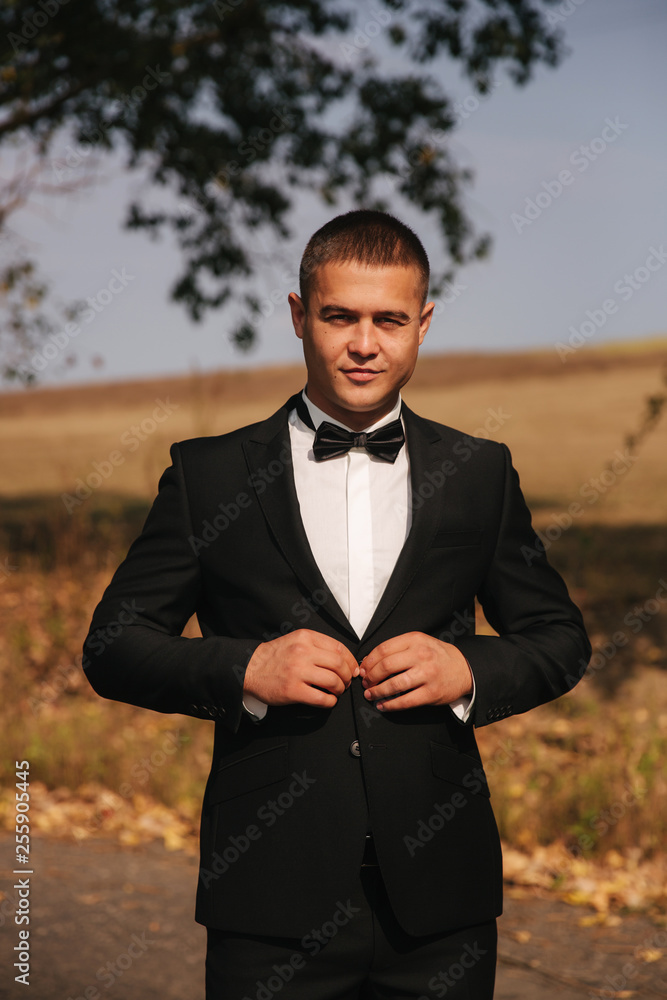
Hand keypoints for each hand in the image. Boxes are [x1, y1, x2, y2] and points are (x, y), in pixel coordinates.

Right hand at [244, 629, 358, 707]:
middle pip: (339, 664)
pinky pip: (321, 698)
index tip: (353, 669)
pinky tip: (327, 700)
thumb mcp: (296, 640)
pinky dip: (330, 701)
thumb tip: (344, 660)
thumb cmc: (274, 656)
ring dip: (340, 689)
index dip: (351, 661)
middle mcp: (302, 652)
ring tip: (336, 691)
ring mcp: (297, 671)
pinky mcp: (292, 690)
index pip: (339, 648)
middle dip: (348, 676)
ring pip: (333, 681)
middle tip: (346, 682)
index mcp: (306, 637)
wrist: (250, 668)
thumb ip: (318, 646)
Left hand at [359, 632, 472, 710]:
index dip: (369, 661)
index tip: (363, 669)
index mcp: (415, 640)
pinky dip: (390, 705)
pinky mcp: (432, 693)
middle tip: (365, 683)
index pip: (384, 649)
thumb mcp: (419, 642)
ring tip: (370, 695)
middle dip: (371, 677)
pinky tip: (383, 706)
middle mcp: (421, 655)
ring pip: (394, 685)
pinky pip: (406, 701)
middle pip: (386, 666)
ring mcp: (427, 674)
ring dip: (377, 692)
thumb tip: (368, 662)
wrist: (465, 668)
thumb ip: (397, 648)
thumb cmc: (437, 656)